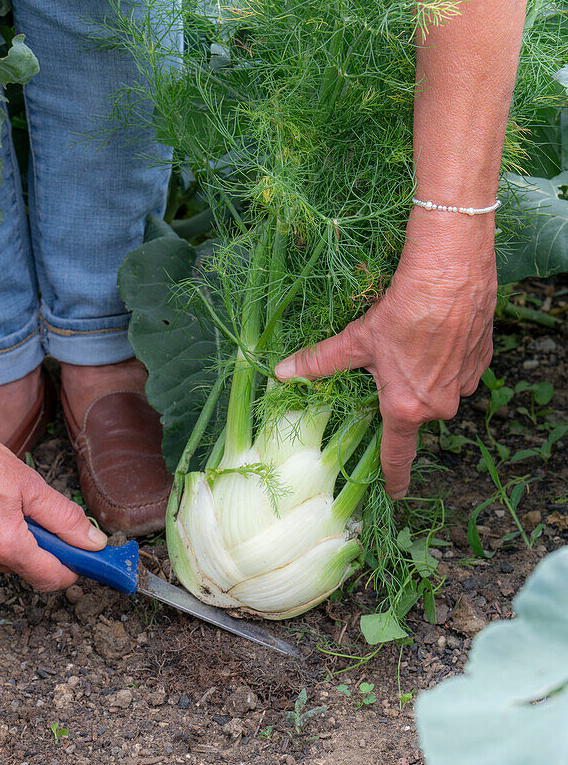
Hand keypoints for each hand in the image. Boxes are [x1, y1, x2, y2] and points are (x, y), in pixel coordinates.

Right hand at [0, 413, 106, 589]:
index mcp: (5, 545)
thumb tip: (93, 542)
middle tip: (28, 509)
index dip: (69, 569)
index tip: (78, 557)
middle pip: (22, 565)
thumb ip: (65, 518)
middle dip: (33, 543)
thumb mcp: (31, 485)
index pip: (49, 578)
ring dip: (4, 538)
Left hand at [275, 209, 496, 497]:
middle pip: (416, 412)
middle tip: (393, 368)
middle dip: (404, 397)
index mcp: (406, 407)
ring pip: (439, 389)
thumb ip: (320, 363)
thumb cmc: (402, 309)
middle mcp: (440, 404)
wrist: (451, 271)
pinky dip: (447, 357)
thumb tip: (282, 374)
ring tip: (413, 343)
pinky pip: (460, 369)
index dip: (394, 477)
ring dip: (426, 375)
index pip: (397, 454)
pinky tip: (436, 333)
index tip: (394, 493)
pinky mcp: (483, 359)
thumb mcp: (356, 340)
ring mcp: (466, 382)